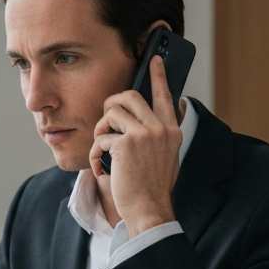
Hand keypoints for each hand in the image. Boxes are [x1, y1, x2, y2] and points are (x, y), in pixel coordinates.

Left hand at [89, 55, 181, 237]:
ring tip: (102, 150)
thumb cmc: (153, 187)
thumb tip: (168, 111)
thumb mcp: (167, 157)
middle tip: (106, 119)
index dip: (158, 75)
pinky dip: (96, 154)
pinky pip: (102, 138)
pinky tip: (101, 169)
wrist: (149, 210)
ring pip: (111, 114)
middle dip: (111, 104)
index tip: (154, 58)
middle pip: (129, 96)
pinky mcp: (125, 144)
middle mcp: (160, 128)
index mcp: (172, 131)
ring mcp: (144, 135)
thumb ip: (163, 134)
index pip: (165, 95)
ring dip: (100, 131)